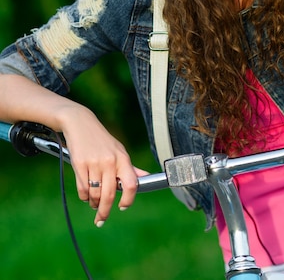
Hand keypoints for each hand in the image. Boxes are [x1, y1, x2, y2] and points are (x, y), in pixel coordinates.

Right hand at [60, 105, 147, 226]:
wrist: (80, 124)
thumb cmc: (101, 140)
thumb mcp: (119, 150)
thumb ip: (130, 168)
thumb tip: (145, 179)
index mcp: (122, 158)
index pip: (131, 184)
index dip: (128, 199)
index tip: (123, 207)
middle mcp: (110, 161)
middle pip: (110, 194)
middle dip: (105, 211)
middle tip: (101, 219)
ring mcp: (94, 163)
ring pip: (95, 194)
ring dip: (94, 203)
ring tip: (94, 204)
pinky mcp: (79, 164)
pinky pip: (82, 189)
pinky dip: (84, 197)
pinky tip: (86, 196)